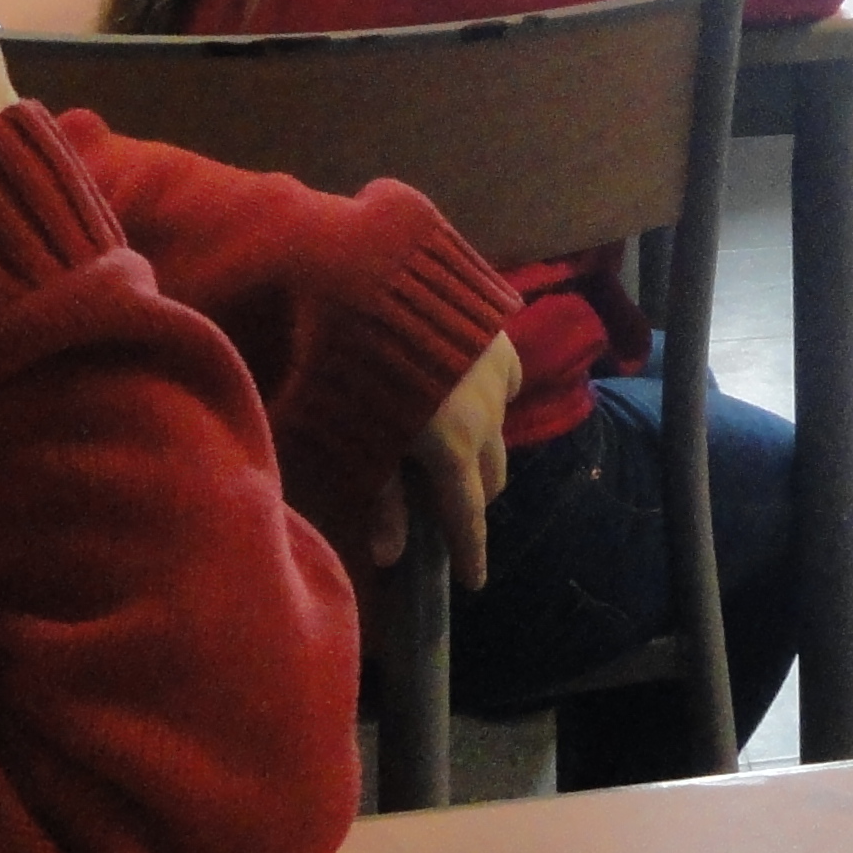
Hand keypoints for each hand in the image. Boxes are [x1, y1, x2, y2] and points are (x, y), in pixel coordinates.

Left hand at [365, 334, 517, 591]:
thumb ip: (380, 495)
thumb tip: (391, 555)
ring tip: (440, 439)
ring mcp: (501, 371)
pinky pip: (503, 383)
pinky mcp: (502, 335)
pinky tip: (454, 389)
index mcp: (454, 446)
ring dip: (476, 446)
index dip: (469, 552)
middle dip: (469, 497)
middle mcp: (489, 414)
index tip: (473, 581)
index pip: (468, 516)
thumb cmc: (350, 362)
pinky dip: (485, 400)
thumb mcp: (357, 437)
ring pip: (499, 429)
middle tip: (438, 503)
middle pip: (491, 477)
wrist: (370, 271)